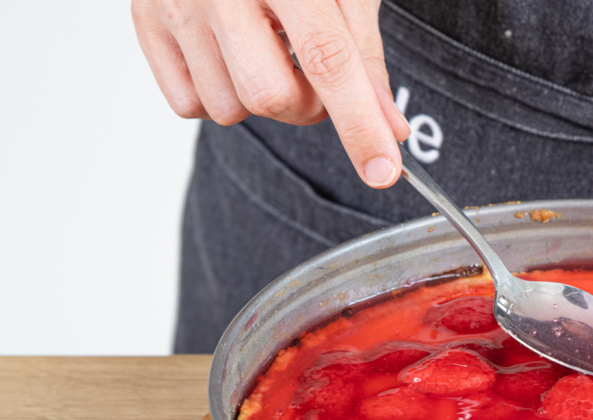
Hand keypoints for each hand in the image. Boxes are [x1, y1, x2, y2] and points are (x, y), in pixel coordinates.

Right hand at [131, 0, 411, 186]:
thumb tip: (388, 127)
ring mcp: (175, 3)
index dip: (360, 123)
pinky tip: (228, 52)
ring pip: (230, 109)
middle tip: (309, 72)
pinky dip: (219, 94)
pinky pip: (190, 104)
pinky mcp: (145, 20)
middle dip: (306, 106)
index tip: (382, 170)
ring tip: (264, 48)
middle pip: (272, 96)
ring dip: (260, 98)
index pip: (329, 60)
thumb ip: (364, 56)